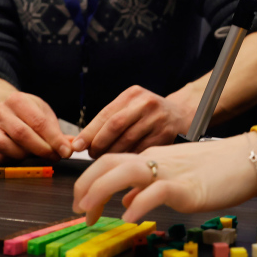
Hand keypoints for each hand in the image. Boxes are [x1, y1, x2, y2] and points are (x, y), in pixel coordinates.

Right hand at [0, 91, 68, 161]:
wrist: (5, 109)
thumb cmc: (28, 112)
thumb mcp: (44, 113)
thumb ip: (57, 130)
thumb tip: (70, 146)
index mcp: (17, 100)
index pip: (38, 122)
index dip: (54, 139)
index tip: (66, 151)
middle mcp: (0, 111)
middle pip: (22, 134)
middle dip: (42, 149)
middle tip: (56, 156)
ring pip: (6, 147)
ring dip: (27, 155)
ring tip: (40, 155)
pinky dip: (15, 160)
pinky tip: (25, 155)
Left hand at [71, 86, 195, 158]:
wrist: (180, 114)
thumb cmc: (148, 114)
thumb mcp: (130, 107)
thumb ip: (108, 121)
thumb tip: (80, 142)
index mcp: (133, 94)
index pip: (106, 115)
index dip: (89, 133)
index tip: (77, 146)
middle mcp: (146, 104)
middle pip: (115, 126)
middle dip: (99, 144)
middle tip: (91, 154)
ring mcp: (158, 119)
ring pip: (128, 141)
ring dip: (112, 154)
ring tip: (105, 159)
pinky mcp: (166, 135)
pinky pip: (141, 150)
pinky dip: (128, 158)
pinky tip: (123, 161)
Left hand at [73, 132, 256, 225]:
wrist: (249, 159)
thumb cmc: (218, 170)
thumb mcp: (176, 175)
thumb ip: (149, 186)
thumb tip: (126, 201)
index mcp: (153, 157)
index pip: (110, 162)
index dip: (88, 180)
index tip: (80, 201)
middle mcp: (157, 160)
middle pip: (109, 163)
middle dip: (85, 185)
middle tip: (77, 209)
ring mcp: (171, 172)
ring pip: (125, 171)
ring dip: (100, 190)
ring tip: (90, 212)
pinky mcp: (187, 187)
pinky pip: (156, 191)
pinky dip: (138, 204)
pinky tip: (129, 217)